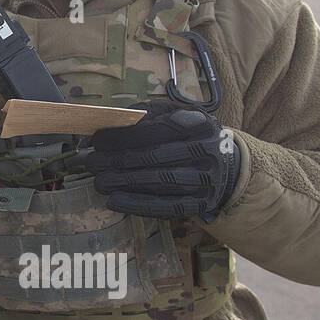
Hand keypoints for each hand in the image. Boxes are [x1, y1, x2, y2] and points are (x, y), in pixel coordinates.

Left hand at [80, 99, 241, 220]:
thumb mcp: (179, 116)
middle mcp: (207, 151)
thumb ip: (149, 113)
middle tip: (91, 163)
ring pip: (159, 182)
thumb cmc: (191, 137)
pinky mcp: (202, 203)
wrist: (228, 168)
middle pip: (155, 156)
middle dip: (117, 160)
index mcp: (199, 124)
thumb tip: (111, 120)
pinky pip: (166, 206)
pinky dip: (138, 204)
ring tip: (98, 182)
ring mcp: (207, 179)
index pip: (156, 128)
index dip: (123, 135)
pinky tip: (114, 201)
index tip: (97, 141)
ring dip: (124, 183)